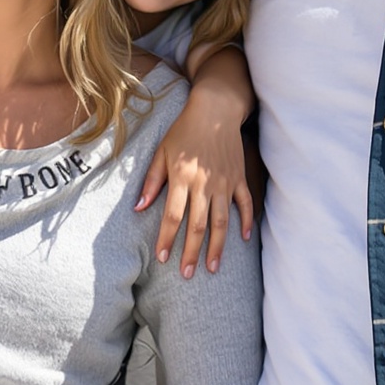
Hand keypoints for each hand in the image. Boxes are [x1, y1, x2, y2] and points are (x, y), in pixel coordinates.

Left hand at [136, 92, 254, 276]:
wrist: (215, 110)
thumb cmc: (184, 131)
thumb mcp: (162, 151)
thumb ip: (151, 181)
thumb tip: (139, 208)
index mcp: (182, 177)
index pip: (173, 216)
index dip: (167, 239)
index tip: (163, 259)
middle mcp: (203, 183)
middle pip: (197, 225)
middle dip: (191, 252)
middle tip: (186, 274)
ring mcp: (224, 182)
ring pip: (221, 222)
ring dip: (217, 247)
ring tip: (212, 268)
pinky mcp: (238, 178)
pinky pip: (244, 204)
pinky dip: (245, 222)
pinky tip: (243, 239)